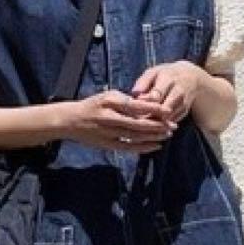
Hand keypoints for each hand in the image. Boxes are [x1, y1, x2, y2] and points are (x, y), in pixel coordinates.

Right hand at [59, 89, 176, 152]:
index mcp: (110, 102)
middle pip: (138, 123)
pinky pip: (128, 147)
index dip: (153, 109)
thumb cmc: (92, 106)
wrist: (71, 120)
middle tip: (172, 125)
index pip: (136, 106)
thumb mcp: (108, 96)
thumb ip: (126, 101)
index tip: (168, 111)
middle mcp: (109, 118)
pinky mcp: (107, 144)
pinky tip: (155, 146)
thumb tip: (147, 104)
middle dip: (157, 126)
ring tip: (167, 135)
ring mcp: (108, 132)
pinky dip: (143, 148)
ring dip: (153, 137)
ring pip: (135, 136)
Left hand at [130, 61, 205, 123]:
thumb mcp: (154, 72)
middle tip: (137, 120)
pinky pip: (171, 122)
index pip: (157, 94)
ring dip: (155, 123)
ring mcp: (183, 103)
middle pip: (164, 109)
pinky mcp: (184, 112)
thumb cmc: (166, 74)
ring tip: (142, 124)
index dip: (145, 102)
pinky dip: (160, 125)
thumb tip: (134, 93)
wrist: (192, 77)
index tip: (135, 106)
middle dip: (150, 116)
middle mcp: (178, 91)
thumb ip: (143, 82)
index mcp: (168, 78)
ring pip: (167, 118)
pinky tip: (150, 126)